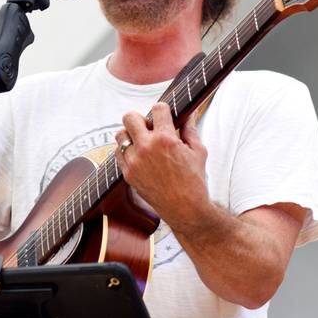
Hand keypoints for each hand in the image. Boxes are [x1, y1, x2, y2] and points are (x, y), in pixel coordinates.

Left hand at [115, 103, 208, 228]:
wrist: (185, 209)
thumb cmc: (195, 180)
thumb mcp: (198, 150)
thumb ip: (190, 129)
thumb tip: (187, 114)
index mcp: (166, 138)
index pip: (157, 108)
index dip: (162, 110)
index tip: (165, 116)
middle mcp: (146, 147)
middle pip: (129, 117)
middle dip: (140, 119)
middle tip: (149, 127)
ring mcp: (134, 161)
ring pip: (120, 135)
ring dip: (130, 135)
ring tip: (142, 142)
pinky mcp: (128, 174)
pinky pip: (118, 154)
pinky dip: (127, 152)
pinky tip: (139, 156)